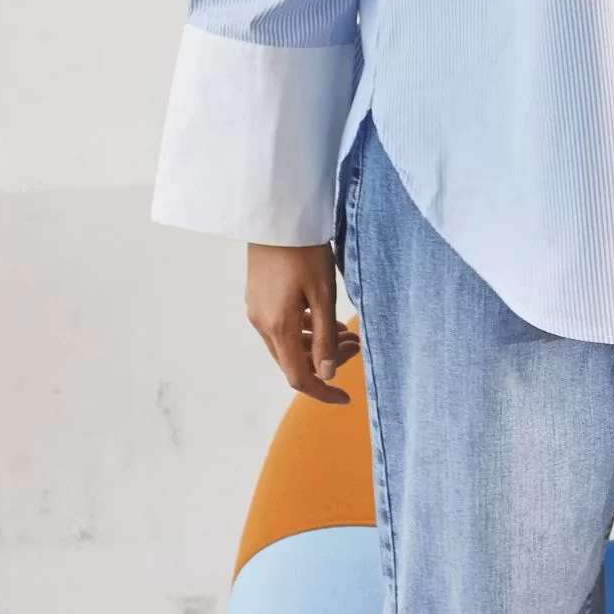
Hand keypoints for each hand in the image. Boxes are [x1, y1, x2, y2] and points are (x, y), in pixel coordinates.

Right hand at [246, 241, 360, 402]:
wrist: (278, 215)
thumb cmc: (305, 251)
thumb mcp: (323, 294)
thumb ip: (325, 337)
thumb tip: (327, 375)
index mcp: (278, 327)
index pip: (299, 378)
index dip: (323, 392)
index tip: (346, 398)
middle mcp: (261, 324)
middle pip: (293, 361)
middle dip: (325, 363)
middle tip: (356, 347)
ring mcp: (257, 310)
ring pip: (287, 343)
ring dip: (316, 345)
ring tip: (347, 332)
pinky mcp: (257, 296)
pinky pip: (281, 326)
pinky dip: (303, 330)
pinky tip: (324, 318)